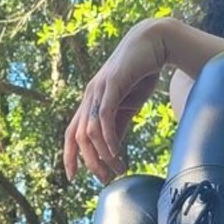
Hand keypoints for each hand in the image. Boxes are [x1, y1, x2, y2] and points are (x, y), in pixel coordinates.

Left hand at [63, 19, 170, 183]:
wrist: (154, 43)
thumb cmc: (141, 74)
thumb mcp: (127, 106)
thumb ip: (118, 126)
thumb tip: (112, 150)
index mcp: (90, 102)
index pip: (72, 133)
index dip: (69, 155)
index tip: (72, 177)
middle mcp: (89, 96)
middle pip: (78, 137)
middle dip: (89, 162)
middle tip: (105, 179)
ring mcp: (98, 89)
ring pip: (90, 131)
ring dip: (102, 154)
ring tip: (117, 168)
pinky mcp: (112, 84)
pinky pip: (104, 116)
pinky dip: (108, 138)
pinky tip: (116, 152)